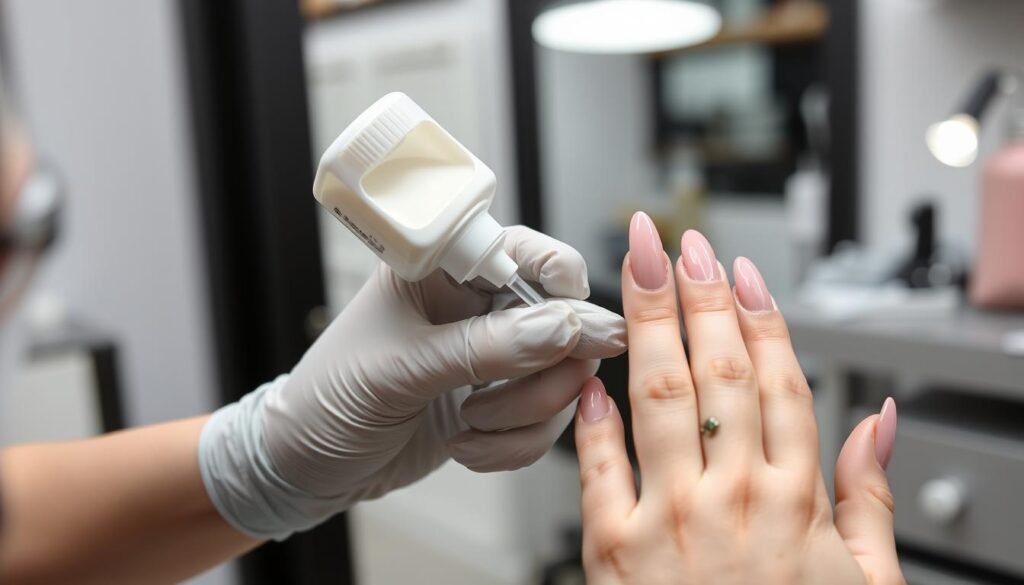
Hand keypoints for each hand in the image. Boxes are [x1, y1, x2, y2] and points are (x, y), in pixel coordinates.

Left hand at [200, 226, 625, 538]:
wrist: (304, 467)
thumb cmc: (329, 400)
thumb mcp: (401, 370)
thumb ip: (486, 349)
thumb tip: (562, 328)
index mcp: (445, 270)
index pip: (530, 255)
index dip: (562, 288)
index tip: (569, 331)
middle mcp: (477, 308)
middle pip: (563, 323)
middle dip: (543, 373)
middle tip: (498, 399)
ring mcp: (492, 358)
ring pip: (562, 379)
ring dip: (523, 416)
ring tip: (467, 423)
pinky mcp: (498, 404)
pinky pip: (545, 423)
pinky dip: (512, 446)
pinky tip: (465, 446)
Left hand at [572, 214, 902, 584]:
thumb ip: (869, 500)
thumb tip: (881, 425)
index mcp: (795, 501)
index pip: (779, 383)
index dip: (759, 319)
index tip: (739, 273)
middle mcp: (731, 498)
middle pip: (716, 372)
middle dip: (695, 296)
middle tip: (677, 240)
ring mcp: (668, 519)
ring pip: (659, 397)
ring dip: (648, 324)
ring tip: (637, 265)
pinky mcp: (612, 549)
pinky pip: (598, 469)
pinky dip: (592, 418)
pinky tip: (588, 374)